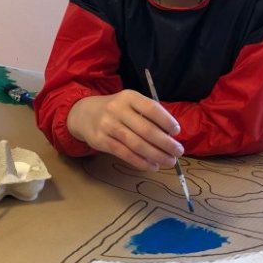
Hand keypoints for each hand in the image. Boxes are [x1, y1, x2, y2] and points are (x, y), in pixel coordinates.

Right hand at [67, 90, 183, 171]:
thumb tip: (170, 136)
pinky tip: (152, 166)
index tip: (177, 131)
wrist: (84, 114)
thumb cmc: (116, 110)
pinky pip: (125, 154)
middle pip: (146, 129)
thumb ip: (147, 116)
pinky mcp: (101, 141)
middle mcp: (117, 109)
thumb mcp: (129, 104)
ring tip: (169, 161)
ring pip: (136, 144)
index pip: (151, 108)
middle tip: (178, 152)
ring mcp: (107, 125)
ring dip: (156, 155)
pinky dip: (141, 162)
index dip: (166, 121)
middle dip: (166, 143)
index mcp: (128, 97)